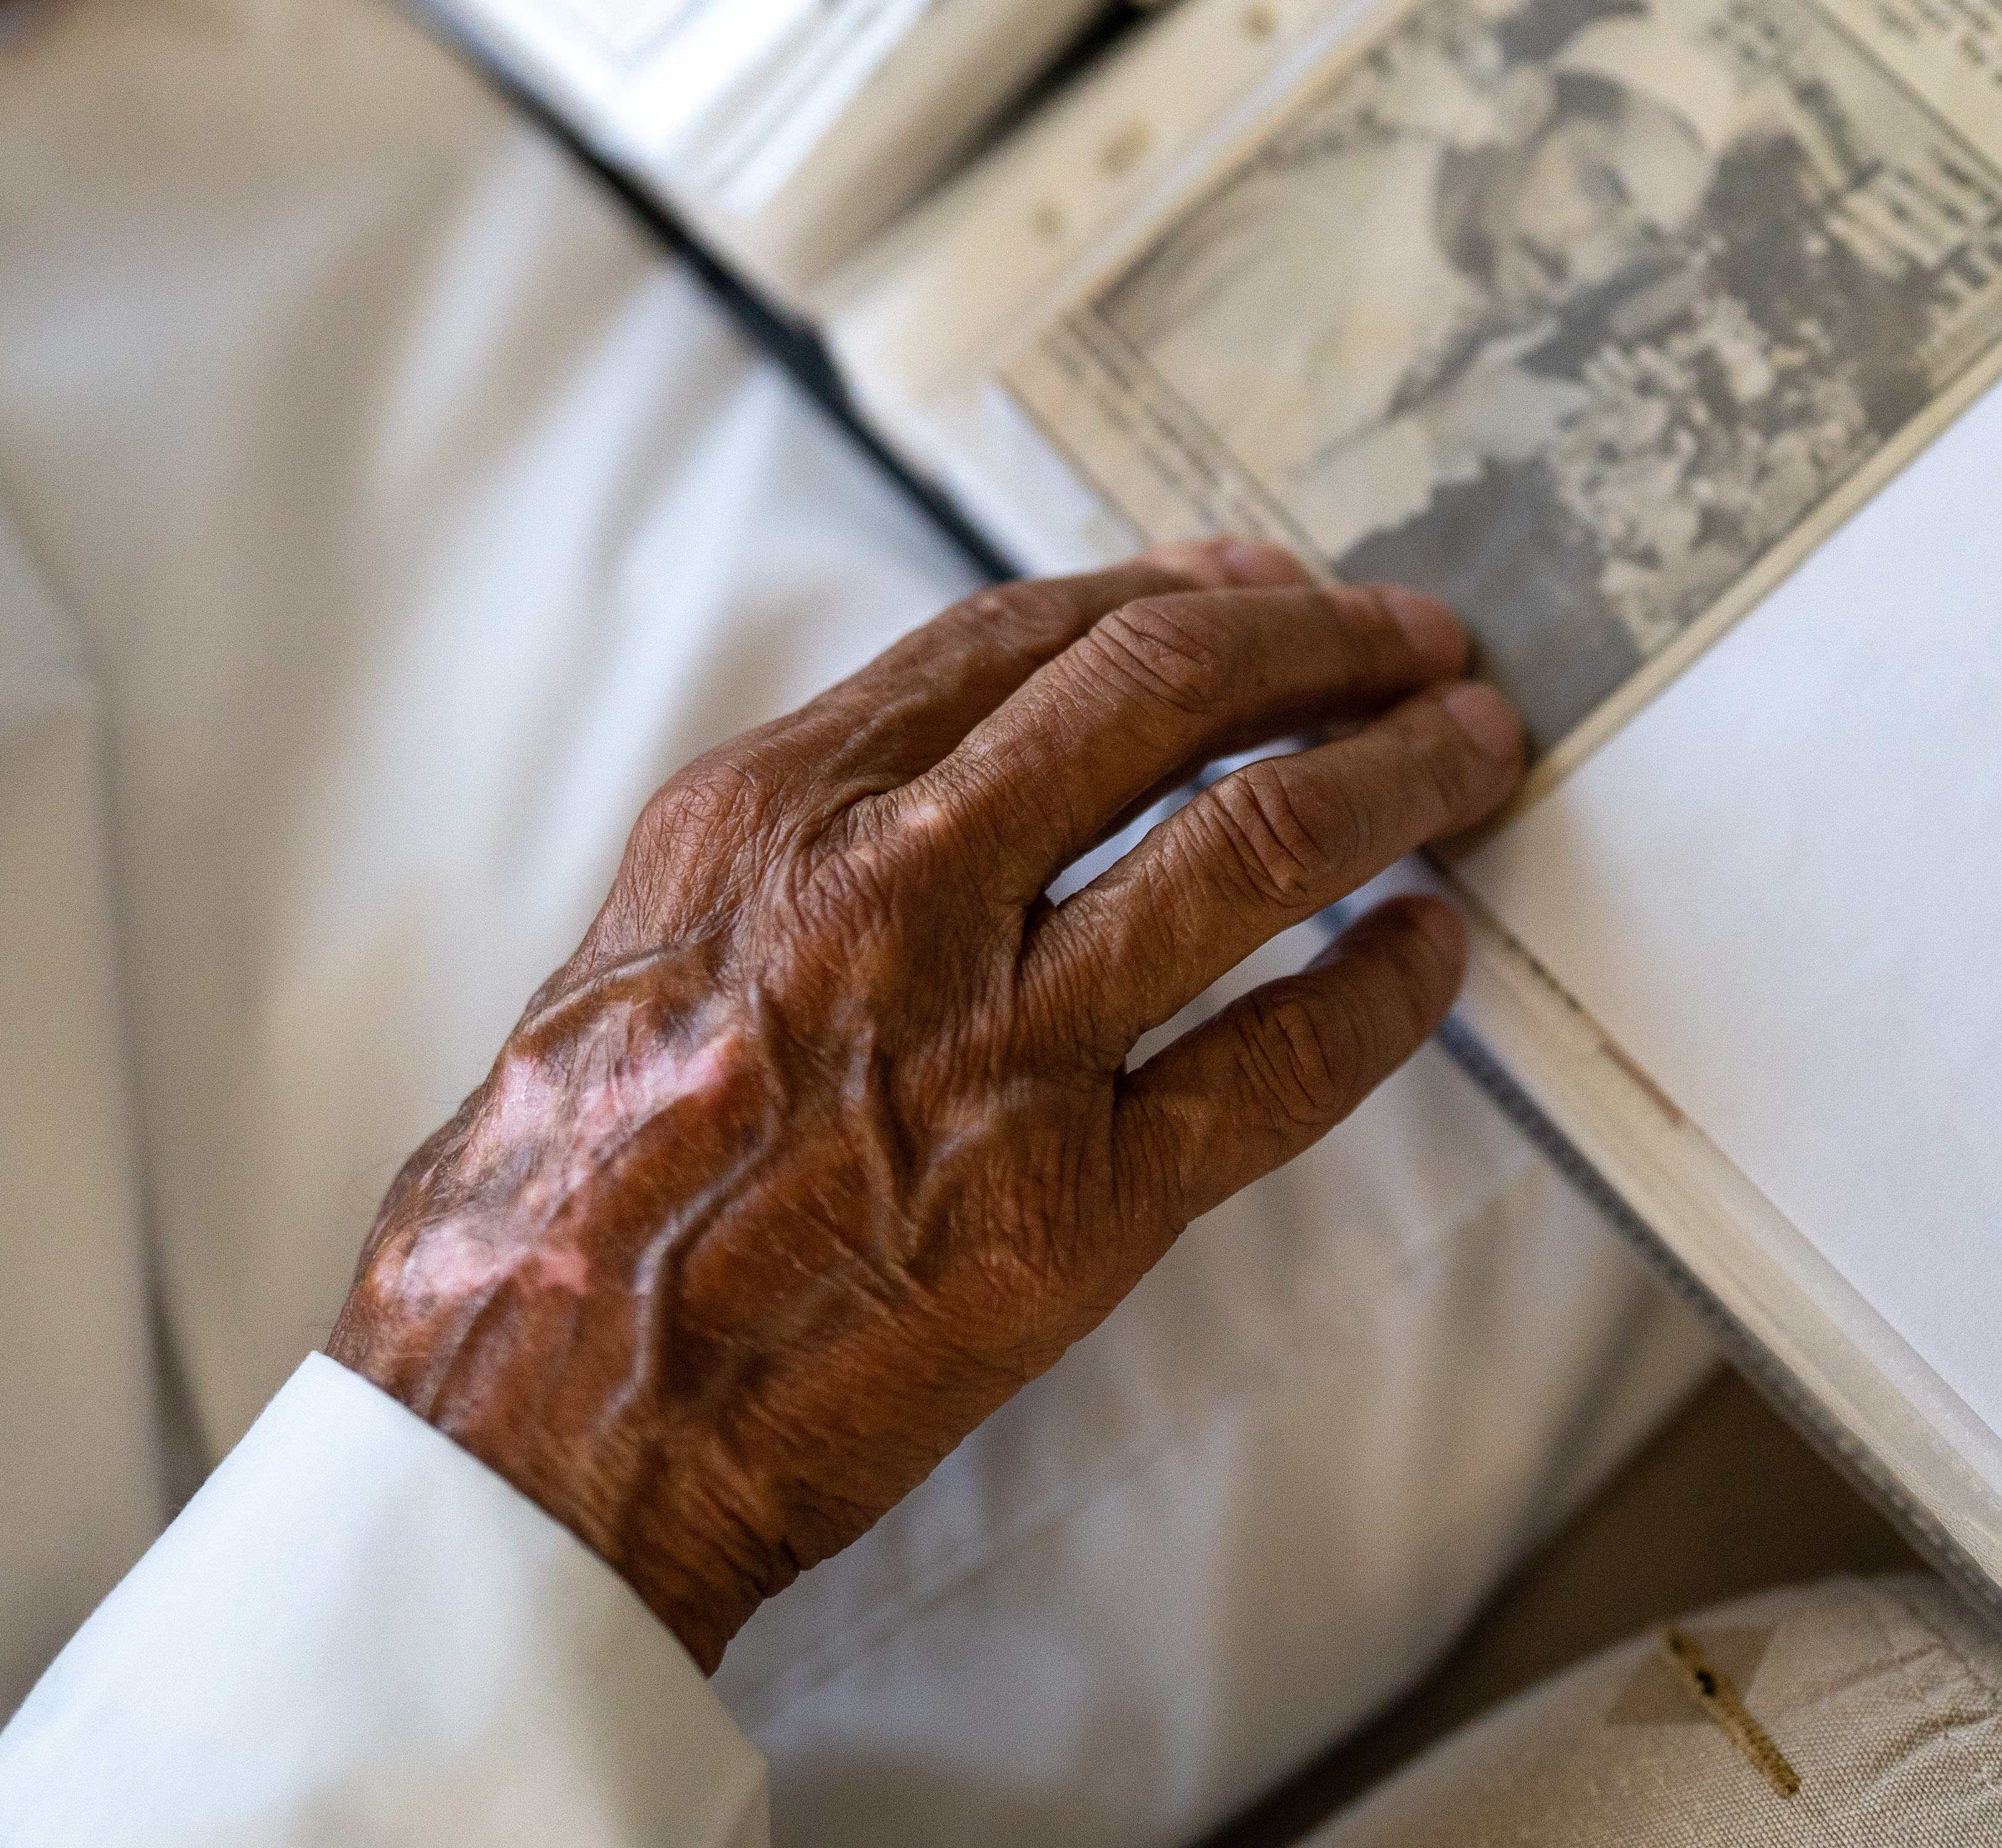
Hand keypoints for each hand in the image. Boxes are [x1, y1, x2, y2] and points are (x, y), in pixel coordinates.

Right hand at [328, 543, 1527, 1668]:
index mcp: (778, 811)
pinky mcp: (1071, 1211)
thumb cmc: (568, 1193)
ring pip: (1260, 846)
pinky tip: (1434, 951)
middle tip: (1419, 636)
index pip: (1030, 634)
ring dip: (1399, 775)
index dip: (1182, 590)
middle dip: (1324, 641)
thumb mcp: (655, 933)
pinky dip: (1387, 992)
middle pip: (1168, 691)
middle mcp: (893, 891)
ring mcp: (992, 1050)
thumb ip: (813, 830)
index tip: (1267, 579)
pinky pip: (1282, 1064)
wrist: (529, 1421)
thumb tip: (982, 748)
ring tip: (1472, 750)